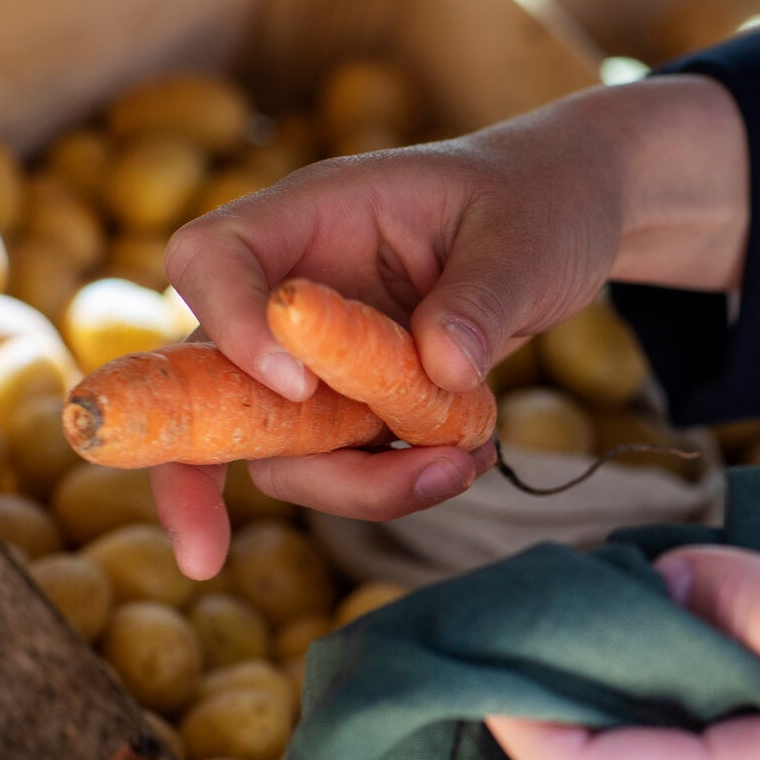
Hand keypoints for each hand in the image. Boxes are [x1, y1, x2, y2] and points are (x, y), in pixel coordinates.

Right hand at [154, 75, 750, 577]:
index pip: (213, 258)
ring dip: (358, 484)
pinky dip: (397, 481)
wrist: (565, 221)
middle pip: (208, 381)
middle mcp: (294, 290)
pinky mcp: (355, 402)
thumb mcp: (525, 237)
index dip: (228, 325)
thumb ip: (484, 295)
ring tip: (462, 469)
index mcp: (312, 216)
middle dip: (195, 473)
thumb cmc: (538, 200)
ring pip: (283, 446)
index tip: (296, 385)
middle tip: (204, 559)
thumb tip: (444, 366)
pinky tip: (470, 462)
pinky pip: (345, 462)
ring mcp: (318, 353)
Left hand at [488, 546, 759, 759]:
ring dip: (658, 668)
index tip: (477, 637)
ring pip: (699, 742)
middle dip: (583, 682)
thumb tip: (658, 590)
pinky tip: (727, 603)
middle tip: (551, 583)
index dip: (519, 717)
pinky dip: (722, 670)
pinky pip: (758, 730)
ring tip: (631, 577)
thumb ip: (749, 604)